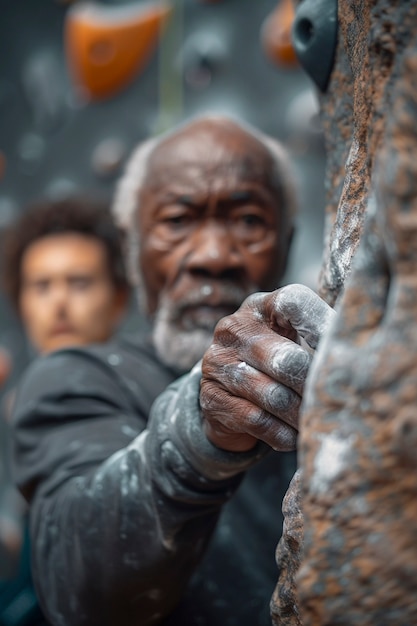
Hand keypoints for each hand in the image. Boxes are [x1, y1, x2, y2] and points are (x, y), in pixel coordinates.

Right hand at [200, 284, 334, 451]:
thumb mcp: (288, 338)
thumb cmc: (272, 361)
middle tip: (334, 401)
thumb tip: (360, 355)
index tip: (344, 351)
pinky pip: (257, 421)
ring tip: (317, 423)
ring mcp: (219, 364)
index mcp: (260, 307)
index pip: (292, 301)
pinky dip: (283, 434)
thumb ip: (317, 334)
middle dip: (313, 386)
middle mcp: (234, 329)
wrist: (224, 395)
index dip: (322, 324)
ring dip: (301, 416)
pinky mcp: (211, 398)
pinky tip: (295, 436)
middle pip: (286, 358)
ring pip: (273, 396)